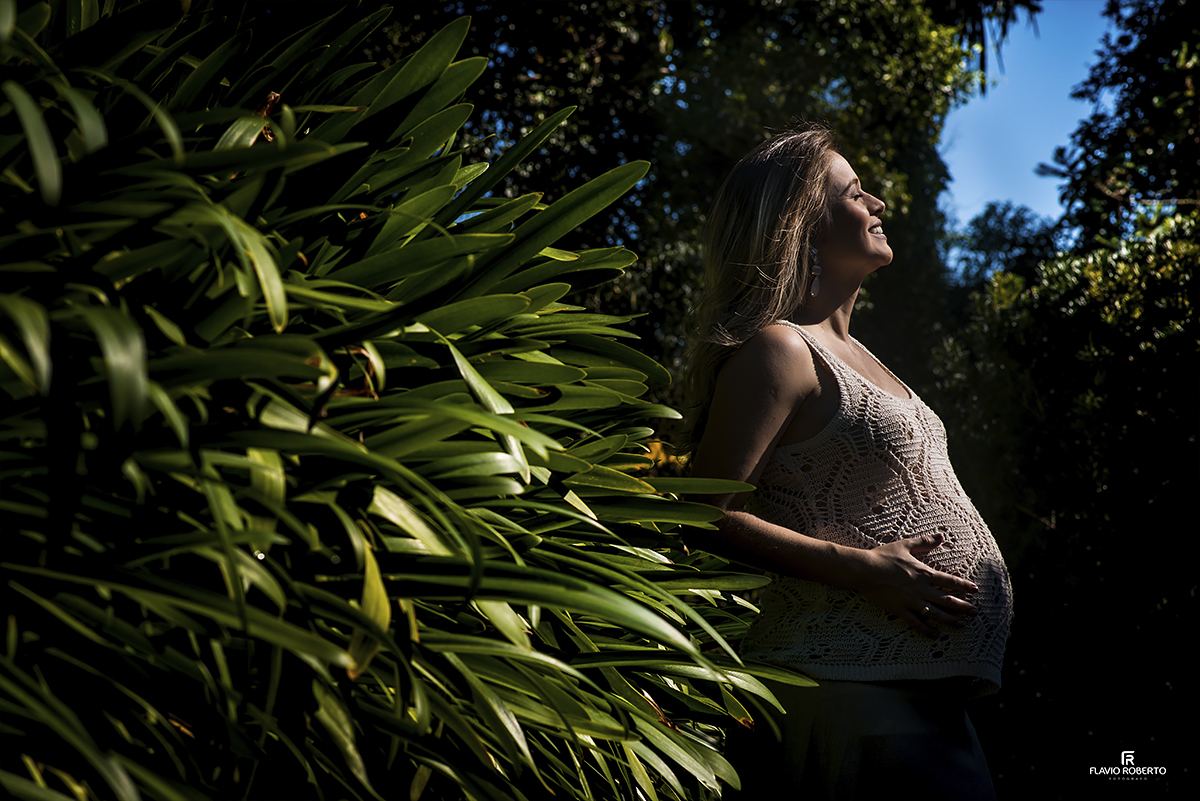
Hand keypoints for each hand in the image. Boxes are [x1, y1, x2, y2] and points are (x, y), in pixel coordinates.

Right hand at [852, 533, 977, 636]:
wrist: (864, 570)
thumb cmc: (882, 556)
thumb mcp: (905, 545)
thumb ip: (924, 542)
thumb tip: (941, 536)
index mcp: (923, 573)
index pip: (949, 581)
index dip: (963, 586)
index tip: (975, 590)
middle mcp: (921, 589)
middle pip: (947, 600)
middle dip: (963, 606)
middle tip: (975, 612)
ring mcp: (911, 601)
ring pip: (936, 614)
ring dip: (951, 620)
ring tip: (962, 625)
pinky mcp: (900, 610)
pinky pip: (916, 623)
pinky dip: (927, 631)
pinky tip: (936, 636)